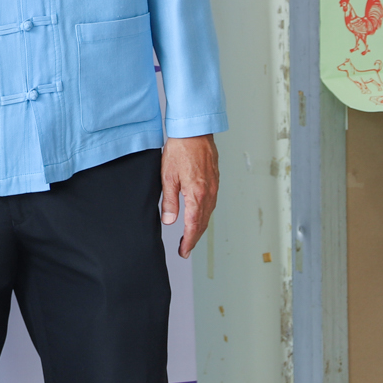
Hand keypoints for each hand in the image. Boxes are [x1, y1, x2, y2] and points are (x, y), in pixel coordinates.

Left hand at [162, 134, 218, 258]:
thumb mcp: (167, 176)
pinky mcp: (215, 181)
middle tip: (185, 250)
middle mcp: (209, 193)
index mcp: (197, 194)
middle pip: (203, 222)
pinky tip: (198, 216)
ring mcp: (214, 187)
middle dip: (194, 238)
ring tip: (190, 237)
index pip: (193, 225)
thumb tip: (170, 221)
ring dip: (199, 227)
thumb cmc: (179, 150)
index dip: (188, 241)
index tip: (183, 251)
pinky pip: (211, 203)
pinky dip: (204, 214)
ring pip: (208, 213)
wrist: (194, 131)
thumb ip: (170, 201)